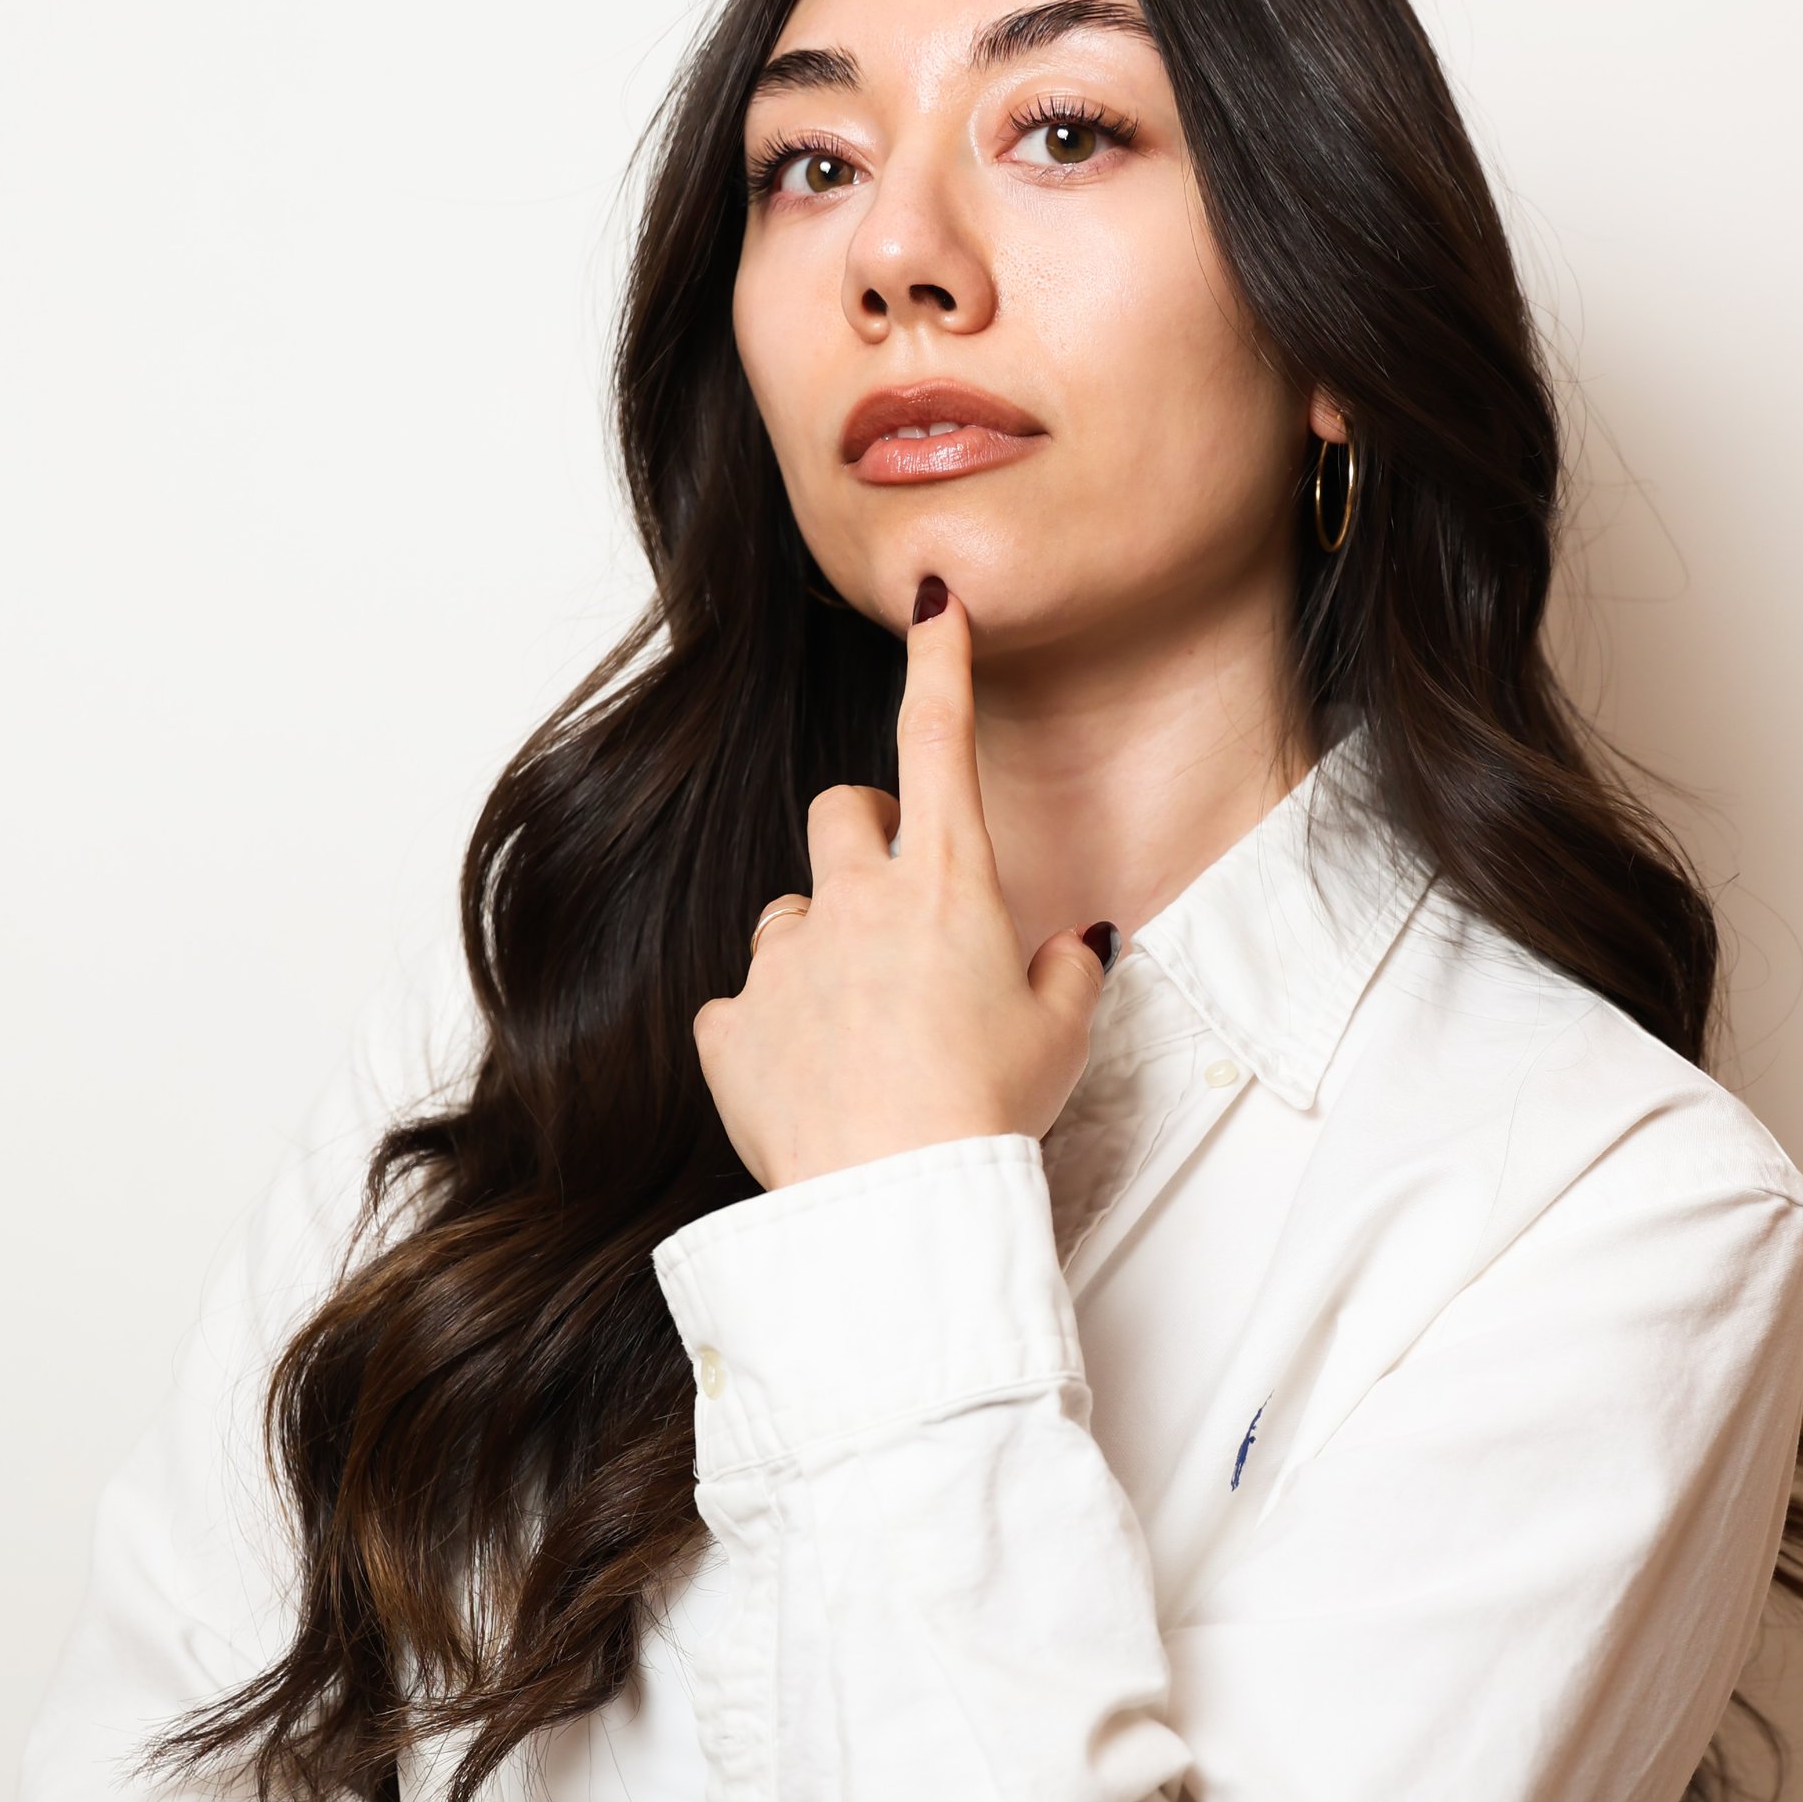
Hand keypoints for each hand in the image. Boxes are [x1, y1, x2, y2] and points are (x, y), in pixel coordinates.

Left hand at [693, 580, 1112, 1192]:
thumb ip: (1065, 972)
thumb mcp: (1060, 1039)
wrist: (896, 1199)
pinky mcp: (730, 1026)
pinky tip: (811, 1083)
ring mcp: (784, 959)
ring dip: (819, 950)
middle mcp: (855, 898)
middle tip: (897, 908)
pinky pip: (743, 1009)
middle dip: (864, 840)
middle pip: (842, 812)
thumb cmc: (987, 1116)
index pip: (940, 738)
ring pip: (789, 916)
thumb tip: (1071, 947)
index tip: (934, 602)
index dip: (939, 660)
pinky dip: (771, 1034)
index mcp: (949, 883)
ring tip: (861, 1034)